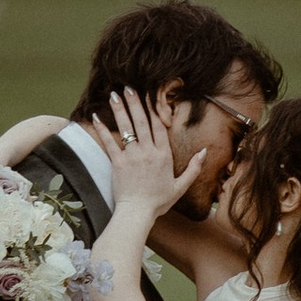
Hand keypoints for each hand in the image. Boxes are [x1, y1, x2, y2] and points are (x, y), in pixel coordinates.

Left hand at [98, 88, 188, 220]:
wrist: (138, 213)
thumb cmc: (158, 201)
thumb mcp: (181, 186)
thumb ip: (194, 167)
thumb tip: (204, 151)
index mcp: (163, 155)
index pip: (159, 126)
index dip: (154, 109)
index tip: (148, 95)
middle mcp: (148, 152)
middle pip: (142, 121)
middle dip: (135, 103)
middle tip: (128, 87)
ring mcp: (132, 156)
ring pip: (126, 128)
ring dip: (119, 110)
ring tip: (113, 94)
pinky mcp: (118, 163)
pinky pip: (109, 142)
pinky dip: (102, 129)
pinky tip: (96, 116)